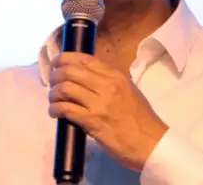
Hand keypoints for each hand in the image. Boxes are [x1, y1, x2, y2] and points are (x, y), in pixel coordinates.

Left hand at [48, 52, 167, 171]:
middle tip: (52, 83)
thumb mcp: (128, 90)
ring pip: (64, 88)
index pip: (84, 59)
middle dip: (55, 75)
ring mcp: (98, 103)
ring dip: (53, 94)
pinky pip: (66, 109)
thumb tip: (84, 76)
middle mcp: (106, 85)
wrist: (151, 143)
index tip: (56, 63)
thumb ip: (108, 81)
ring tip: (53, 100)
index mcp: (115, 75)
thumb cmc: (140, 118)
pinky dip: (55, 109)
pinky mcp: (92, 121)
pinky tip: (55, 112)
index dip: (64, 58)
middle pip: (69, 71)